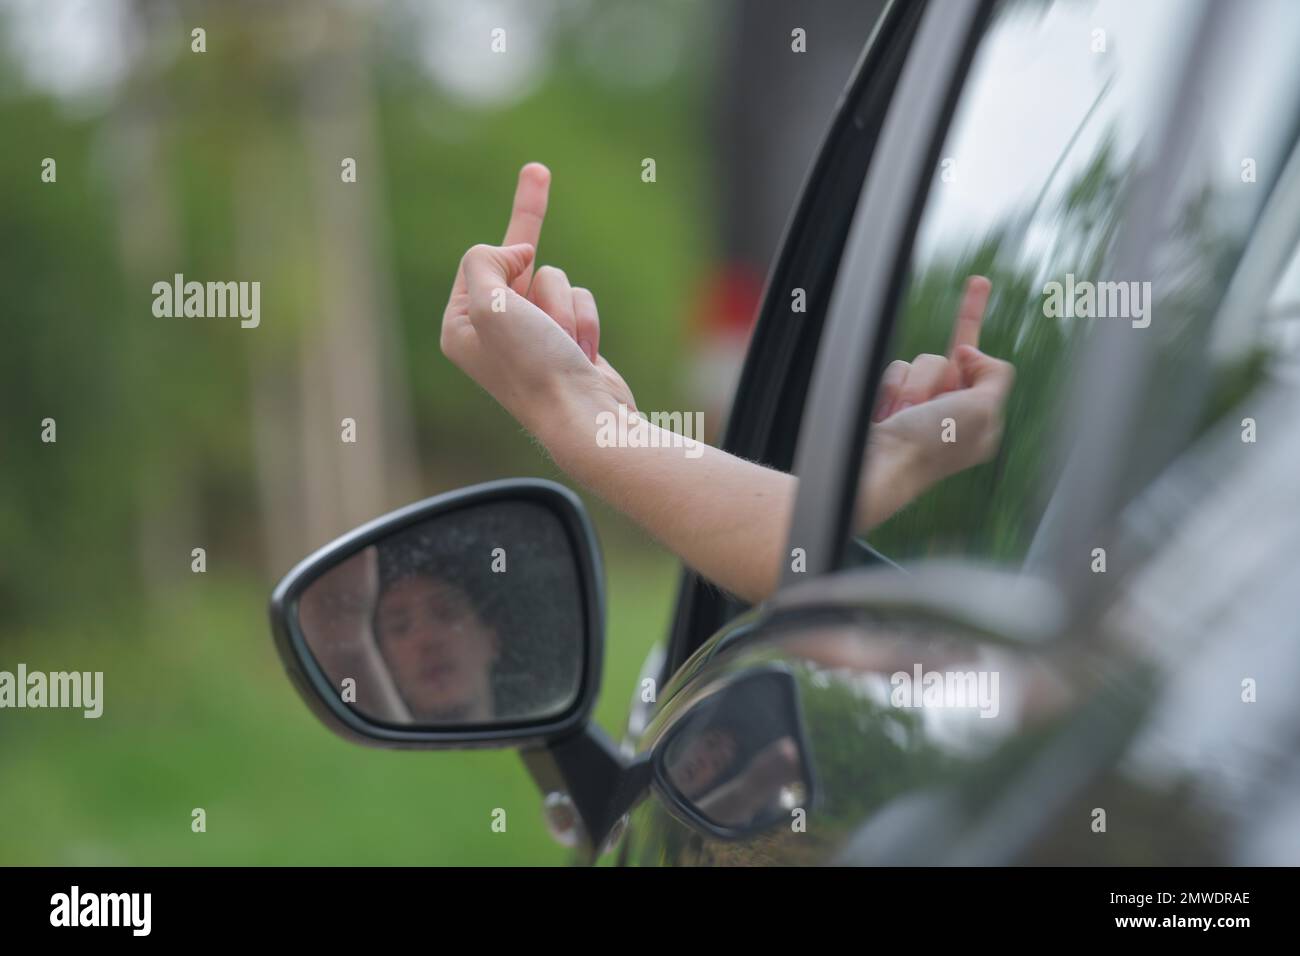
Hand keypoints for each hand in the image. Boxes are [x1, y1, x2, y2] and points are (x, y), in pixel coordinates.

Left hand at [440, 163, 635, 445]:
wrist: (583, 417)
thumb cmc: (532, 366)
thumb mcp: (489, 305)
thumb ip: (485, 260)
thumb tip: (519, 254)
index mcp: (461, 326)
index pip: (481, 260)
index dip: (509, 253)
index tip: (527, 243)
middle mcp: (492, 329)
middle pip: (516, 260)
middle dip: (531, 221)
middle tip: (537, 171)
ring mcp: (531, 335)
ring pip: (556, 279)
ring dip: (567, 304)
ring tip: (566, 343)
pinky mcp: (566, 339)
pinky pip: (580, 299)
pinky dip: (586, 319)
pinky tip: (584, 352)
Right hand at [866, 276, 1014, 504]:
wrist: (880, 468)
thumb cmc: (932, 444)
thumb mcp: (985, 409)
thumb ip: (993, 373)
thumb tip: (968, 353)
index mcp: (980, 418)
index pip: (983, 364)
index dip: (975, 327)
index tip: (978, 280)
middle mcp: (951, 413)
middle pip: (945, 358)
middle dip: (930, 375)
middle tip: (934, 379)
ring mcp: (919, 411)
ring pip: (917, 363)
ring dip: (910, 385)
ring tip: (902, 416)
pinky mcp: (891, 408)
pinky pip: (893, 372)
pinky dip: (890, 389)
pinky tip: (887, 416)